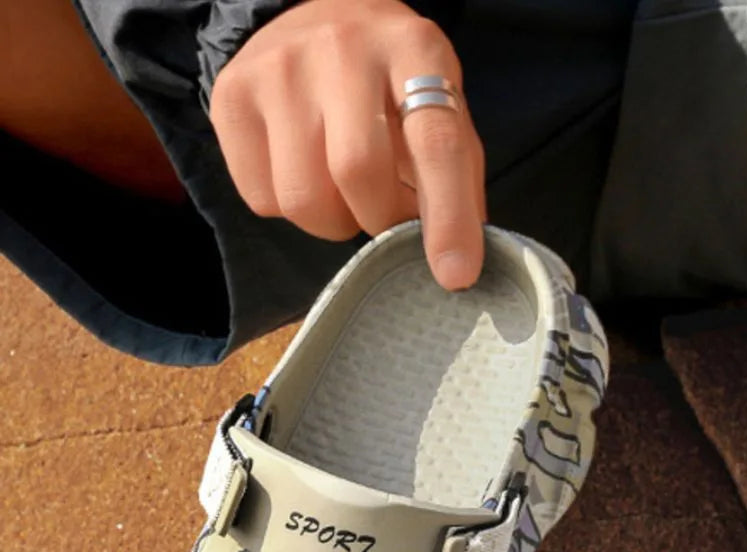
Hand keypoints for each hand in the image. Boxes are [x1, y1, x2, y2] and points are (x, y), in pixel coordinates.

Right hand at [210, 0, 484, 289]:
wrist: (315, 17)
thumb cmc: (392, 84)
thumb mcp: (442, 108)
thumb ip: (456, 179)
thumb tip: (457, 265)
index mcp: (413, 50)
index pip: (435, 143)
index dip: (448, 217)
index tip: (455, 274)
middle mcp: (342, 49)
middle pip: (357, 172)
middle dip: (380, 219)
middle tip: (387, 212)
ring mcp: (278, 68)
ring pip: (304, 198)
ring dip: (335, 221)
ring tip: (346, 194)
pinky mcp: (232, 95)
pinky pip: (262, 197)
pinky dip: (291, 210)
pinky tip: (307, 175)